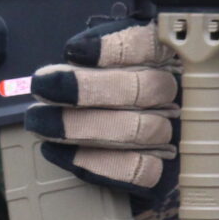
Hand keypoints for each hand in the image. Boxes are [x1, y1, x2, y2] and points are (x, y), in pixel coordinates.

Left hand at [25, 19, 179, 200]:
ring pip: (136, 130)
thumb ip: (99, 53)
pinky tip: (55, 151)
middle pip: (143, 89)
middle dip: (86, 89)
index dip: (114, 48)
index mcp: (167, 59)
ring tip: (39, 121)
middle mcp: (179, 96)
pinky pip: (135, 170)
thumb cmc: (106, 94)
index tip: (74, 52)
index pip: (152, 46)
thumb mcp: (103, 62)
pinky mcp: (164, 173)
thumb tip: (75, 54)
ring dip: (79, 126)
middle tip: (42, 87)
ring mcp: (176, 135)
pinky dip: (91, 161)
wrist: (127, 155)